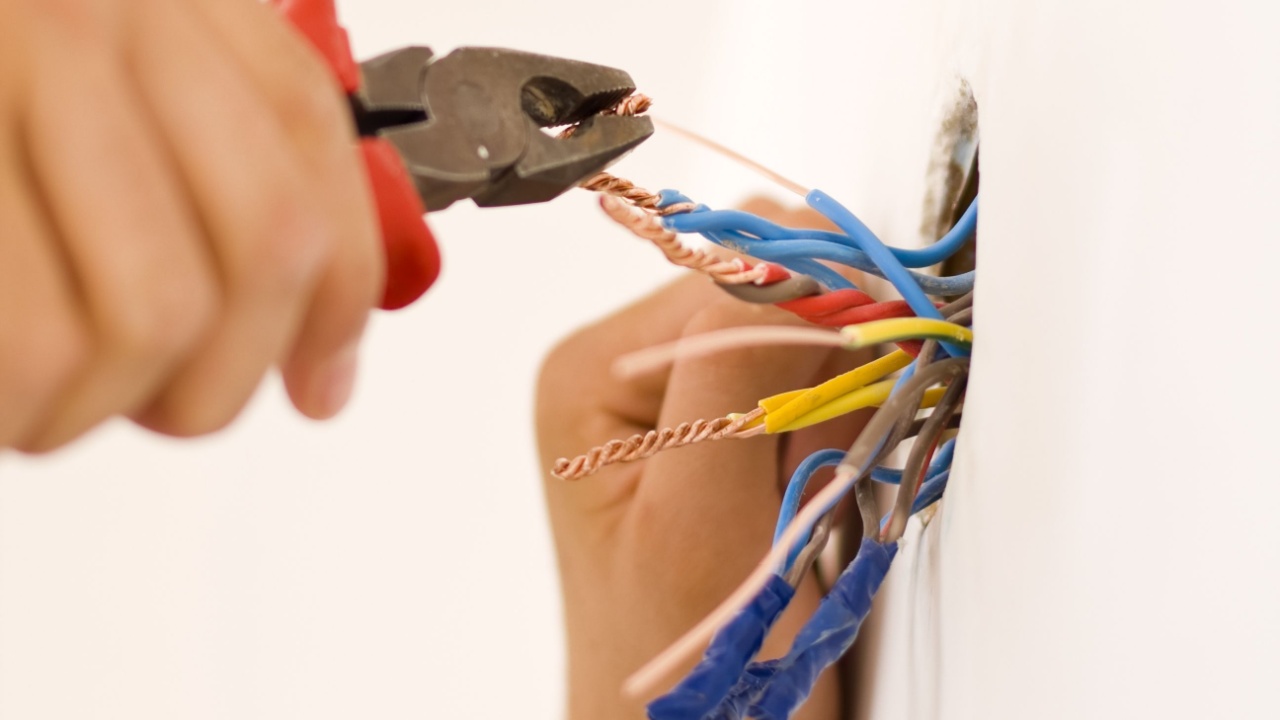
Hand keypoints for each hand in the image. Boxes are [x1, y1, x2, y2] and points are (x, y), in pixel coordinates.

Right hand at [0, 0, 381, 451]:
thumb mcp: (74, 59)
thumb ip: (191, 155)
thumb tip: (308, 337)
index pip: (313, 154)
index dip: (338, 299)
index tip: (322, 381)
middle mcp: (98, 19)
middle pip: (265, 247)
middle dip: (225, 378)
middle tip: (167, 406)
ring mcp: (10, 69)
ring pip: (158, 312)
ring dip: (109, 402)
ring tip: (45, 396)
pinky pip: (35, 349)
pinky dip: (22, 406)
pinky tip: (3, 392)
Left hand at [537, 201, 869, 718]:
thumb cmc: (674, 655)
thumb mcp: (697, 518)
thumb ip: (735, 384)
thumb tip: (802, 270)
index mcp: (594, 370)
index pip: (729, 277)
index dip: (825, 296)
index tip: (907, 336)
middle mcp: (630, 364)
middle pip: (767, 289)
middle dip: (834, 348)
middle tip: (846, 443)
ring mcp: (682, 392)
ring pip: (801, 330)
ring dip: (845, 389)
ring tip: (818, 481)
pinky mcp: (732, 424)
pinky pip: (814, 380)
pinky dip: (847, 417)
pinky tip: (822, 481)